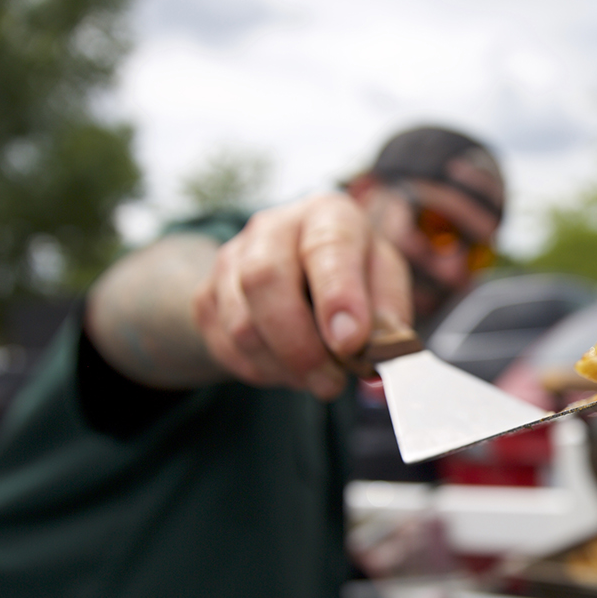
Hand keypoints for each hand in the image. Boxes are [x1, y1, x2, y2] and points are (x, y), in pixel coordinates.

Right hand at [193, 191, 411, 399]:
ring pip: (241, 323)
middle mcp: (274, 227)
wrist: (301, 272)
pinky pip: (225, 345)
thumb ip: (388, 324)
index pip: (327, 245)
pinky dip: (261, 371)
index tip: (349, 342)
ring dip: (283, 366)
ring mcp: (232, 259)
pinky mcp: (208, 294)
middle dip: (301, 346)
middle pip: (265, 281)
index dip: (337, 296)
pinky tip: (289, 369)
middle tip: (332, 383)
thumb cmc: (354, 277)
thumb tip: (377, 375)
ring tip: (317, 379)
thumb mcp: (385, 287)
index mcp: (328, 214)